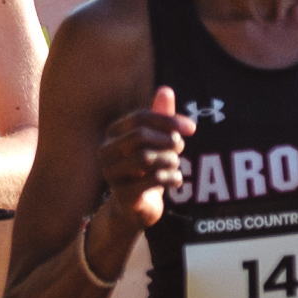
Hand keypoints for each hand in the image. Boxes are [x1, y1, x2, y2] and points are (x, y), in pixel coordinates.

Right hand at [99, 86, 194, 230]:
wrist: (136, 208)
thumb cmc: (146, 169)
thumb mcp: (155, 141)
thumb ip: (160, 116)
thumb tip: (165, 90)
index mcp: (113, 134)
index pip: (140, 117)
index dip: (168, 120)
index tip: (191, 128)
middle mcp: (106, 152)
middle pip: (140, 136)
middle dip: (167, 140)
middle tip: (180, 148)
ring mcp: (111, 174)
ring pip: (147, 158)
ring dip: (170, 160)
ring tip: (175, 165)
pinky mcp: (122, 195)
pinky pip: (153, 180)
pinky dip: (172, 178)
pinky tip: (175, 181)